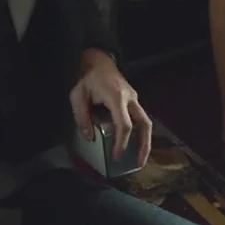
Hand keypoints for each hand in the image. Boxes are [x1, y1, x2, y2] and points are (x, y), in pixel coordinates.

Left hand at [69, 49, 152, 168]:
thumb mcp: (78, 96)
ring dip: (146, 141)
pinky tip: (134, 144)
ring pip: (146, 122)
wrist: (98, 61)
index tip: (116, 156)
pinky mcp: (134, 100)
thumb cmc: (87, 79)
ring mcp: (134, 99)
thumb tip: (90, 137)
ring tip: (139, 158)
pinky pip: (141, 118)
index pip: (124, 124)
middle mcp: (130, 98)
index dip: (122, 142)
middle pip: (145, 124)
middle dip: (144, 145)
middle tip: (138, 164)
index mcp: (117, 97)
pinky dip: (140, 133)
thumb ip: (82, 117)